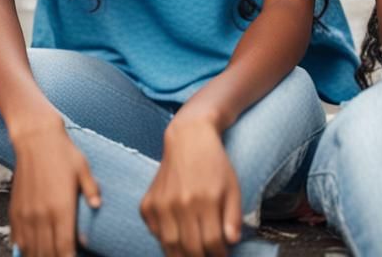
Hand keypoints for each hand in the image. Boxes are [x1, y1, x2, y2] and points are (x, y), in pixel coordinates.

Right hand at [8, 117, 100, 256]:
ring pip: (31, 250)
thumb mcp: (84, 169)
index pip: (65, 247)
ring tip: (49, 256)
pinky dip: (24, 249)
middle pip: (47, 253)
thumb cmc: (62, 152)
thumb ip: (91, 190)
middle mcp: (42, 215)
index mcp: (62, 208)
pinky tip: (31, 250)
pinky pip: (18, 239)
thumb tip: (98, 206)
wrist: (36, 139)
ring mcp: (27, 215)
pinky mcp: (15, 211)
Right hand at [141, 116, 241, 256]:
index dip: (219, 254)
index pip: (211, 242)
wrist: (188, 138)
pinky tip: (177, 236)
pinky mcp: (147, 204)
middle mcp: (181, 203)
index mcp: (206, 199)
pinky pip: (155, 233)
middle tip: (207, 256)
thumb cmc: (214, 163)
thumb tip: (231, 242)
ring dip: (181, 256)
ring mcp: (161, 204)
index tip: (223, 255)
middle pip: (190, 249)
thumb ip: (233, 216)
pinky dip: (165, 241)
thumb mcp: (232, 186)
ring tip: (192, 254)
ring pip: (169, 246)